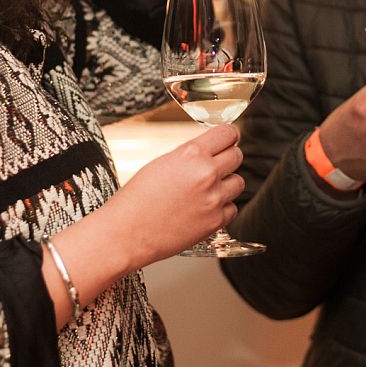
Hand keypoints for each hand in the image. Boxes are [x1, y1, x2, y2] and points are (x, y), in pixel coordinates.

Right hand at [102, 123, 244, 267]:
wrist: (127, 233)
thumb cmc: (137, 199)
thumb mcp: (162, 163)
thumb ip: (189, 156)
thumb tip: (209, 152)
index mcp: (191, 154)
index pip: (227, 134)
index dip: (228, 136)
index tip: (228, 139)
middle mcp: (206, 174)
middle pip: (237, 156)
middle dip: (228, 159)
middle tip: (216, 165)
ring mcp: (213, 199)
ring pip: (238, 183)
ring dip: (226, 184)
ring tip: (205, 191)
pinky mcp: (215, 221)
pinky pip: (232, 208)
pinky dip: (222, 208)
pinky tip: (203, 209)